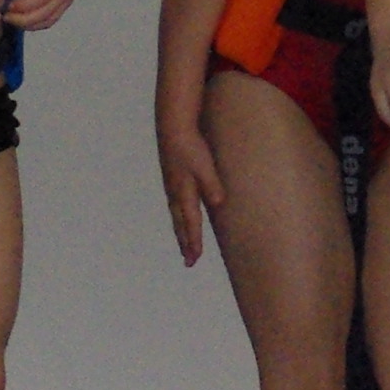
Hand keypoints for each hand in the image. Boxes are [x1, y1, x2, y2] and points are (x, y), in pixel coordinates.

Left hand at [0, 0, 77, 27]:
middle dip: (22, 19)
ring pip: (48, 21)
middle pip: (45, 14)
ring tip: (9, 18)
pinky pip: (50, 20)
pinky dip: (34, 23)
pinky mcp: (64, 4)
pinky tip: (19, 19)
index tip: (4, 6)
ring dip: (27, 24)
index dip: (22, 6)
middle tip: (3, 16)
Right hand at [158, 117, 223, 263]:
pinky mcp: (172, 179)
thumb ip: (212, 185)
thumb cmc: (190, 146)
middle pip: (180, 224)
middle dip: (185, 243)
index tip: (194, 259)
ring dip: (181, 232)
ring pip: (176, 216)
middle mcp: (175, 193)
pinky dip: (178, 218)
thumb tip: (218, 203)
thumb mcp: (205, 166)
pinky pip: (175, 205)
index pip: (190, 223)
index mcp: (183, 192)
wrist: (173, 127)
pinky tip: (180, 218)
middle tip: (189, 262)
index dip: (193, 242)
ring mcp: (172, 187)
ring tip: (185, 246)